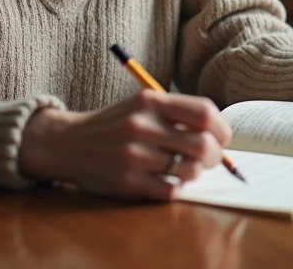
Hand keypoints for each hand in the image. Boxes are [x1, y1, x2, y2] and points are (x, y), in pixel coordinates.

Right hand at [18, 90, 231, 199]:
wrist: (69, 142)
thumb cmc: (117, 124)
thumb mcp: (143, 104)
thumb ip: (178, 113)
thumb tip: (219, 135)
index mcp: (151, 100)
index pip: (204, 112)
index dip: (222, 128)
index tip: (222, 138)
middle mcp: (142, 125)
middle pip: (202, 144)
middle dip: (216, 156)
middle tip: (211, 159)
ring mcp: (133, 155)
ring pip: (189, 170)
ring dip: (196, 173)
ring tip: (187, 169)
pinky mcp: (126, 182)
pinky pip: (169, 191)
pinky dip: (176, 188)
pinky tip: (168, 180)